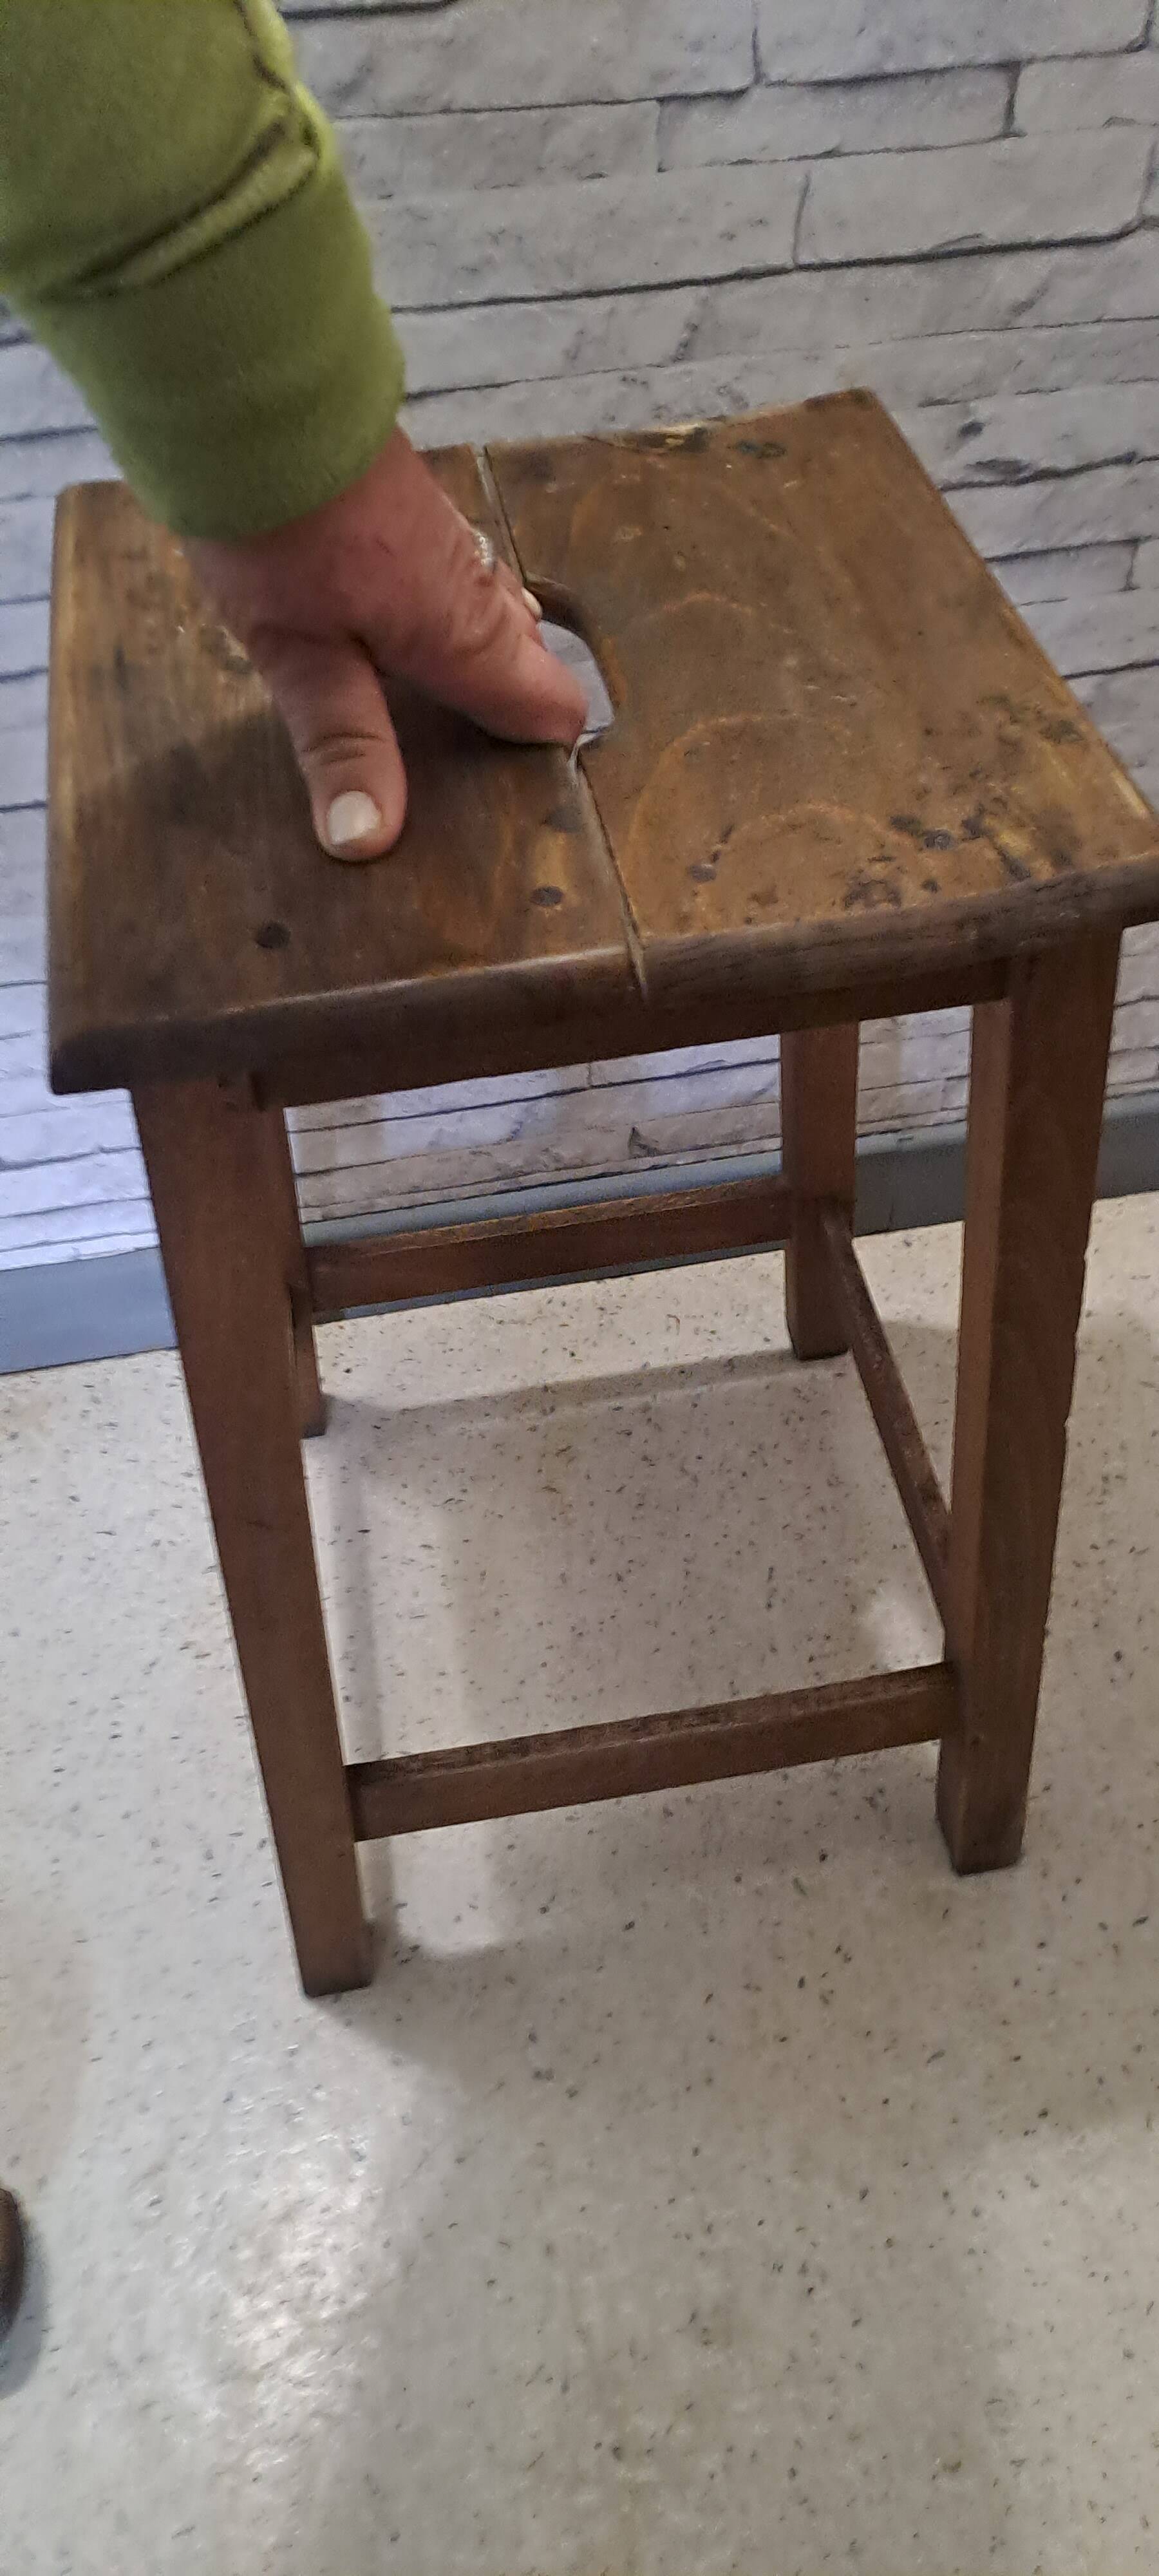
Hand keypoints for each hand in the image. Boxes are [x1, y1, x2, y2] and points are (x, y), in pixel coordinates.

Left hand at [185, 427, 586, 859]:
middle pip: (530, 660)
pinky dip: (451, 611)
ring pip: (496, 612)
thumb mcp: (302, 660)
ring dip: (485, 658)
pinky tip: (406, 626)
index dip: (547, 750)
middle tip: (480, 764)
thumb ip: (343, 746)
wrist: (259, 398)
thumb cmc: (283, 536)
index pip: (552, 704)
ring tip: (450, 707)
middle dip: (515, 709)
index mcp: (464, 639)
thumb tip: (370, 841)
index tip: (521, 792)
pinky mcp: (415, 509)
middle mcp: (475, 591)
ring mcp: (450, 541)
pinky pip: (460, 574)